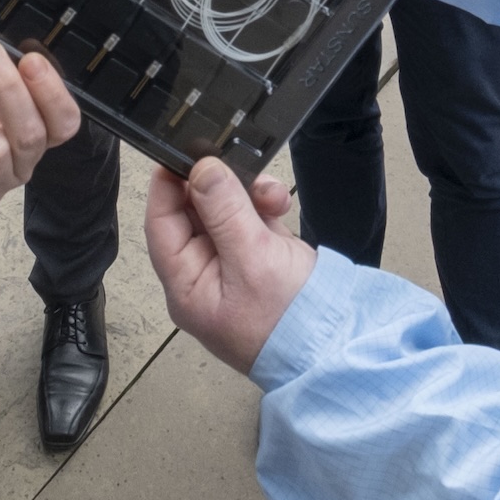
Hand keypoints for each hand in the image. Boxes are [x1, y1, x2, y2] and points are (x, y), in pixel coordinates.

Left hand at [146, 160, 313, 373]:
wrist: (337, 346)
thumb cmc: (290, 322)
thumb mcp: (253, 258)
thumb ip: (224, 211)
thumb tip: (200, 170)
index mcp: (187, 286)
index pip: (162, 224)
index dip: (169, 185)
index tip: (183, 152)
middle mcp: (204, 276)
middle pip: (195, 214)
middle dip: (222, 188)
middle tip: (241, 169)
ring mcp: (233, 268)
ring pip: (226, 213)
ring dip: (248, 196)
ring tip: (273, 197)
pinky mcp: (260, 262)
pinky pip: (251, 222)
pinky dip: (265, 208)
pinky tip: (280, 208)